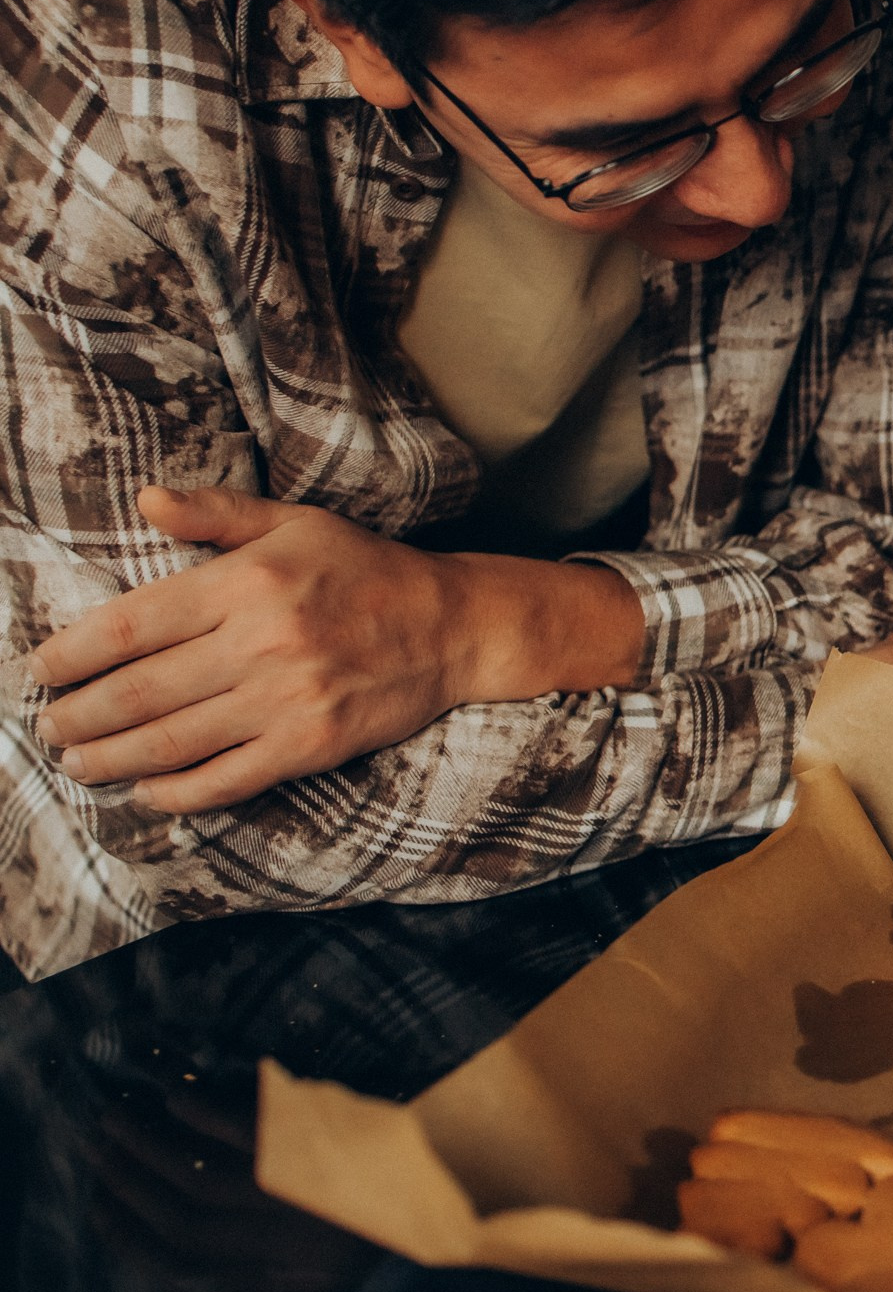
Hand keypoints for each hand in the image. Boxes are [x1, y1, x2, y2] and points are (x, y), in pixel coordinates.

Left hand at [29, 486, 641, 812]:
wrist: (451, 625)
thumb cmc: (367, 570)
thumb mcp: (295, 523)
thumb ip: (216, 514)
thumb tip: (145, 499)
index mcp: (247, 583)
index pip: (130, 625)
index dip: (71, 655)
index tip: (40, 670)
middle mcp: (261, 643)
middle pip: (138, 692)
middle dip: (78, 715)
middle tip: (49, 725)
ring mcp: (285, 700)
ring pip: (170, 741)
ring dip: (108, 757)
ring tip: (76, 761)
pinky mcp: (309, 745)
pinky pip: (224, 779)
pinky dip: (174, 792)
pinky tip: (144, 790)